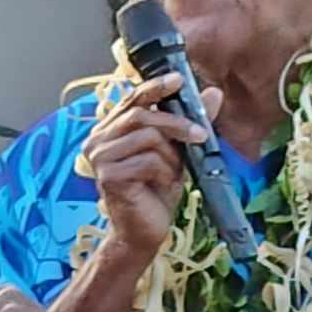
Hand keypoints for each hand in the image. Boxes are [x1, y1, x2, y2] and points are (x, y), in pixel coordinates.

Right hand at [79, 72, 223, 256]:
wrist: (144, 232)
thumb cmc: (156, 191)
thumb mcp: (177, 151)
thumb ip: (190, 122)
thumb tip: (213, 93)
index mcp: (110, 130)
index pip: (131, 98)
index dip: (155, 86)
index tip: (179, 79)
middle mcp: (98, 140)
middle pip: (140, 115)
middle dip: (176, 122)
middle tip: (201, 134)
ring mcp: (100, 158)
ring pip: (147, 137)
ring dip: (170, 154)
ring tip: (174, 172)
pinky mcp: (108, 176)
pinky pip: (147, 161)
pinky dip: (164, 172)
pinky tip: (162, 185)